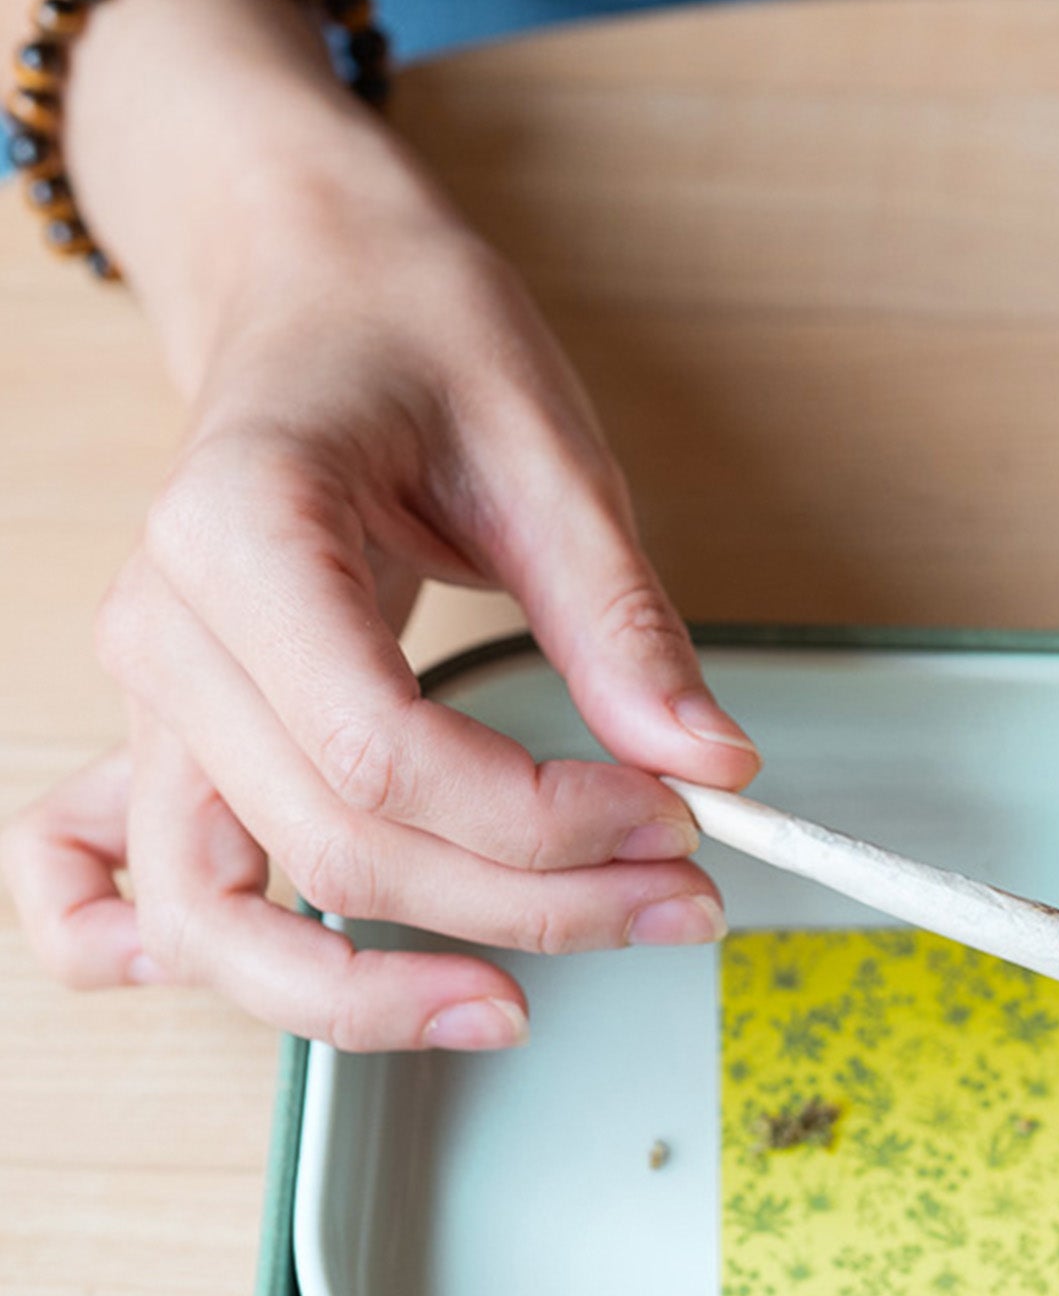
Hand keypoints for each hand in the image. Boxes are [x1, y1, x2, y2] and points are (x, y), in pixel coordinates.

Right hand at [3, 0, 756, 1047]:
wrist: (310, 292)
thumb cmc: (411, 340)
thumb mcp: (546, 450)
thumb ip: (622, 623)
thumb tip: (710, 765)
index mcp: (242, 530)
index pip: (383, 754)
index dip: (544, 824)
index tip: (676, 820)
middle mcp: (166, 632)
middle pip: (335, 849)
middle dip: (525, 907)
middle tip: (677, 897)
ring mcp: (145, 701)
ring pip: (217, 918)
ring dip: (368, 993)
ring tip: (514, 1003)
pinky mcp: (165, 744)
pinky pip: (110, 893)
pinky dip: (180, 963)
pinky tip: (296, 984)